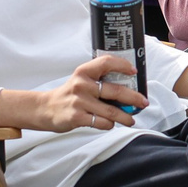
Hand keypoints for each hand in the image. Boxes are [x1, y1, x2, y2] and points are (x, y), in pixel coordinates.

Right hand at [27, 56, 147, 132]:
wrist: (45, 108)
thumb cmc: (68, 95)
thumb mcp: (81, 81)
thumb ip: (99, 81)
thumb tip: (127, 89)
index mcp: (84, 72)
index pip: (106, 62)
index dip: (122, 65)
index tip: (133, 71)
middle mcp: (82, 84)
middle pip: (115, 90)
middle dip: (134, 98)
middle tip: (143, 103)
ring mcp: (79, 101)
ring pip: (111, 111)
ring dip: (125, 117)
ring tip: (131, 120)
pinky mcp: (77, 117)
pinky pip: (101, 122)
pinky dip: (108, 125)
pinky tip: (109, 124)